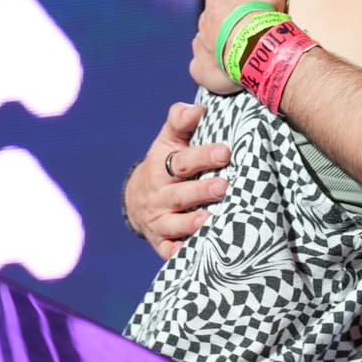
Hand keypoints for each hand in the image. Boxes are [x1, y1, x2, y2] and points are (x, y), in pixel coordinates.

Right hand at [124, 102, 231, 259]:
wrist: (136, 200)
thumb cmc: (164, 165)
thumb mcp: (168, 142)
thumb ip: (180, 122)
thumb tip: (197, 108)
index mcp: (162, 168)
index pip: (181, 162)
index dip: (202, 156)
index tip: (224, 151)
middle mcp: (159, 196)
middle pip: (180, 194)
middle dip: (201, 191)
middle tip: (224, 186)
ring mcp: (159, 221)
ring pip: (173, 224)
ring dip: (190, 223)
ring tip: (210, 220)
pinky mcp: (161, 243)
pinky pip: (167, 250)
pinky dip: (177, 252)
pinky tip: (191, 252)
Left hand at [190, 0, 289, 94]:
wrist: (258, 44)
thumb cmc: (262, 7)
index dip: (241, 0)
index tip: (255, 7)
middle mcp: (205, 19)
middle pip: (216, 19)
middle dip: (228, 23)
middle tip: (250, 31)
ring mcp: (203, 45)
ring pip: (209, 41)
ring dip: (220, 44)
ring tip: (241, 51)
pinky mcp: (203, 69)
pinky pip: (201, 67)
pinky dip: (209, 67)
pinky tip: (222, 70)